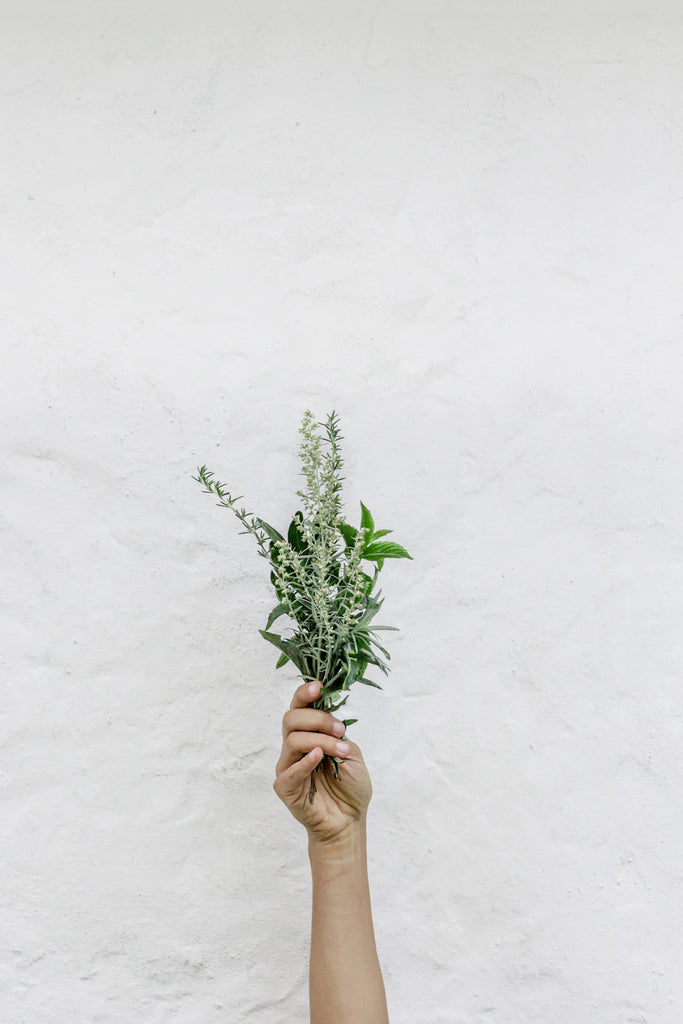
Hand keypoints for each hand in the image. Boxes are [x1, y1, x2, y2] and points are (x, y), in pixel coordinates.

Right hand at [273, 680, 372, 845]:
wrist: (349, 820)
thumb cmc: (350, 787)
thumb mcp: (350, 752)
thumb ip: (337, 733)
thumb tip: (328, 713)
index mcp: (309, 734)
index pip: (298, 707)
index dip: (305, 694)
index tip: (319, 687)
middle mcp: (294, 747)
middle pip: (291, 719)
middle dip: (318, 719)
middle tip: (340, 730)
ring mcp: (287, 766)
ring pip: (293, 740)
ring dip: (321, 741)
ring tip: (341, 751)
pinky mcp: (284, 787)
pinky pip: (290, 770)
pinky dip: (305, 761)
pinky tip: (319, 758)